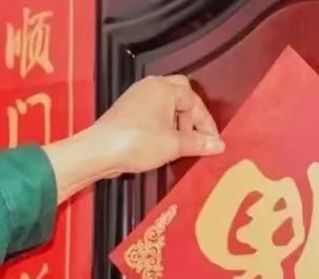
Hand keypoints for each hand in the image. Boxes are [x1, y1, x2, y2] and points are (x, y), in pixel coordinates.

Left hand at [44, 75, 223, 202]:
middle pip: (182, 96)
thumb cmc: (138, 143)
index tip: (213, 143)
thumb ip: (198, 143)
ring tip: (182, 144)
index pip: (195, 102)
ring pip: (168, 104)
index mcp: (164, 88)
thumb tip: (219, 145)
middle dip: (192, 118)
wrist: (99, 151)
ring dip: (179, 122)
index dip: (206, 124)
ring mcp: (137, 96)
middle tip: (197, 138)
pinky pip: (155, 111)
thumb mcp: (174, 145)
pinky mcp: (128, 109)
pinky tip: (165, 143)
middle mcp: (151, 86)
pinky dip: (165, 124)